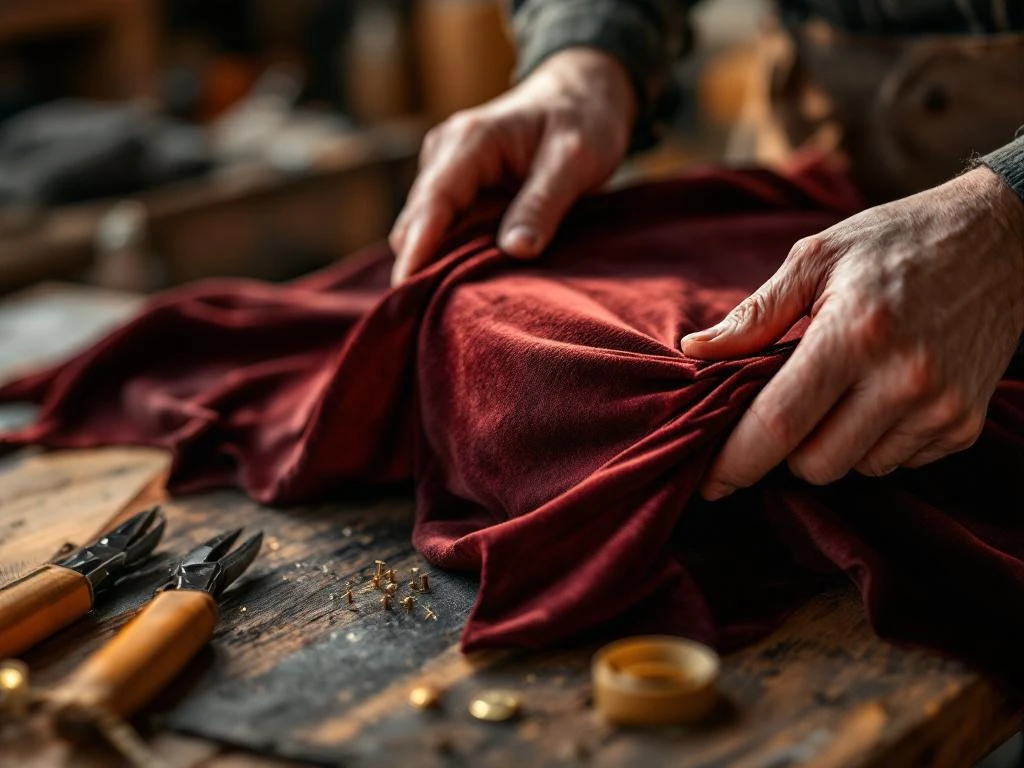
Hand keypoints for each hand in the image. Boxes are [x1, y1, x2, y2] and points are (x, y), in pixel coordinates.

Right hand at [389, 48, 636, 284]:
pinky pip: (443, 224)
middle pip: (417, 219)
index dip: (419, 248)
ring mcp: (446, 167)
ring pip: (426, 225)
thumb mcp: (575, 160)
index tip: (406, 288)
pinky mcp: (457, 184)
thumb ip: (544, 203)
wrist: (584, 91)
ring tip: (462, 298)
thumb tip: (515, 250)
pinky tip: (474, 273)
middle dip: (425, 261)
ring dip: (440, 258)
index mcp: (470, 140)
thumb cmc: (584, 119)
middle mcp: (445, 151)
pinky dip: (454, 249)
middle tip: (444, 309)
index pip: (433, 201)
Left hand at [682, 167, 1023, 499]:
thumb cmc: (895, 241)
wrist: (1003, 240)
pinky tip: (881, 395)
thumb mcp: (817, 258)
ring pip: (855, 469)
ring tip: (842, 388)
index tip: (707, 481)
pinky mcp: (964, 423)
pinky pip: (896, 462)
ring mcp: (940, 406)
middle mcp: (902, 378)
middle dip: (784, 449)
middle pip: (813, 464)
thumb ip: (755, 313)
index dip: (735, 461)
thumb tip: (695, 352)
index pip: (778, 423)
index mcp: (853, 333)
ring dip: (832, 444)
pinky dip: (875, 442)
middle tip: (786, 405)